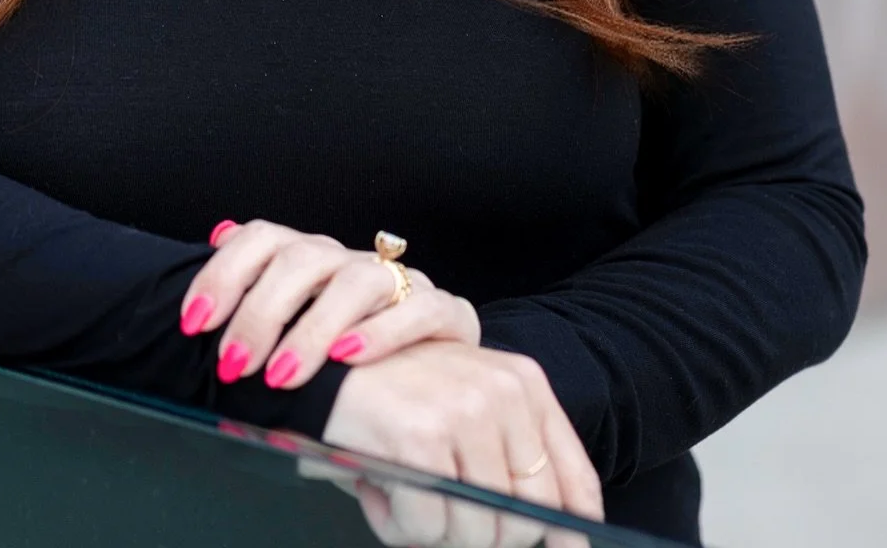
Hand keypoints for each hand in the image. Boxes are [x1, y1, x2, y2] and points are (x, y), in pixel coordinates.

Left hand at [179, 218, 480, 390]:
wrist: (435, 368)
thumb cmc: (351, 352)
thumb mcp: (294, 331)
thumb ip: (253, 301)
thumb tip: (208, 270)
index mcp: (309, 257)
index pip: (260, 238)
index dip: (223, 274)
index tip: (194, 323)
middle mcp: (350, 261)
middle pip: (302, 258)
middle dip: (260, 311)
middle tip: (233, 364)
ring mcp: (399, 282)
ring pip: (354, 281)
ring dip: (312, 330)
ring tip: (281, 375)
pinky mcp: (444, 311)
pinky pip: (418, 309)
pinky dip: (382, 332)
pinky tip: (349, 359)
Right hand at [320, 339, 602, 538]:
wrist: (315, 357)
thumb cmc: (389, 394)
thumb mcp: (461, 409)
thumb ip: (509, 465)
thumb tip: (555, 539)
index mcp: (521, 382)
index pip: (572, 478)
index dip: (570, 532)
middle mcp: (501, 392)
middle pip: (524, 521)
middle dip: (480, 539)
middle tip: (435, 516)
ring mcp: (463, 412)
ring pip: (477, 532)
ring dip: (431, 532)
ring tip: (399, 493)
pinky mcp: (420, 437)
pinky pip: (426, 528)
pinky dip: (397, 525)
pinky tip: (376, 488)